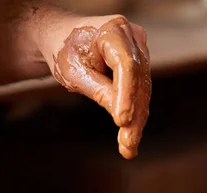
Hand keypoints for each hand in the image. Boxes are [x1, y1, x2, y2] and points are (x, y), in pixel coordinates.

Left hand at [37, 14, 150, 158]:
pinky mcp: (141, 66)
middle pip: (139, 81)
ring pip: (143, 92)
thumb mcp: (74, 72)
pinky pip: (141, 94)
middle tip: (128, 143)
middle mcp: (134, 38)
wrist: (63, 39)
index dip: (127, 95)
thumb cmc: (65, 51)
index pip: (127, 65)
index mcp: (113, 30)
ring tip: (129, 148)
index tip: (122, 120)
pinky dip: (135, 117)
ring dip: (137, 122)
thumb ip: (99, 91)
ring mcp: (141, 52)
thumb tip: (124, 118)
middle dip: (134, 116)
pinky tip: (130, 139)